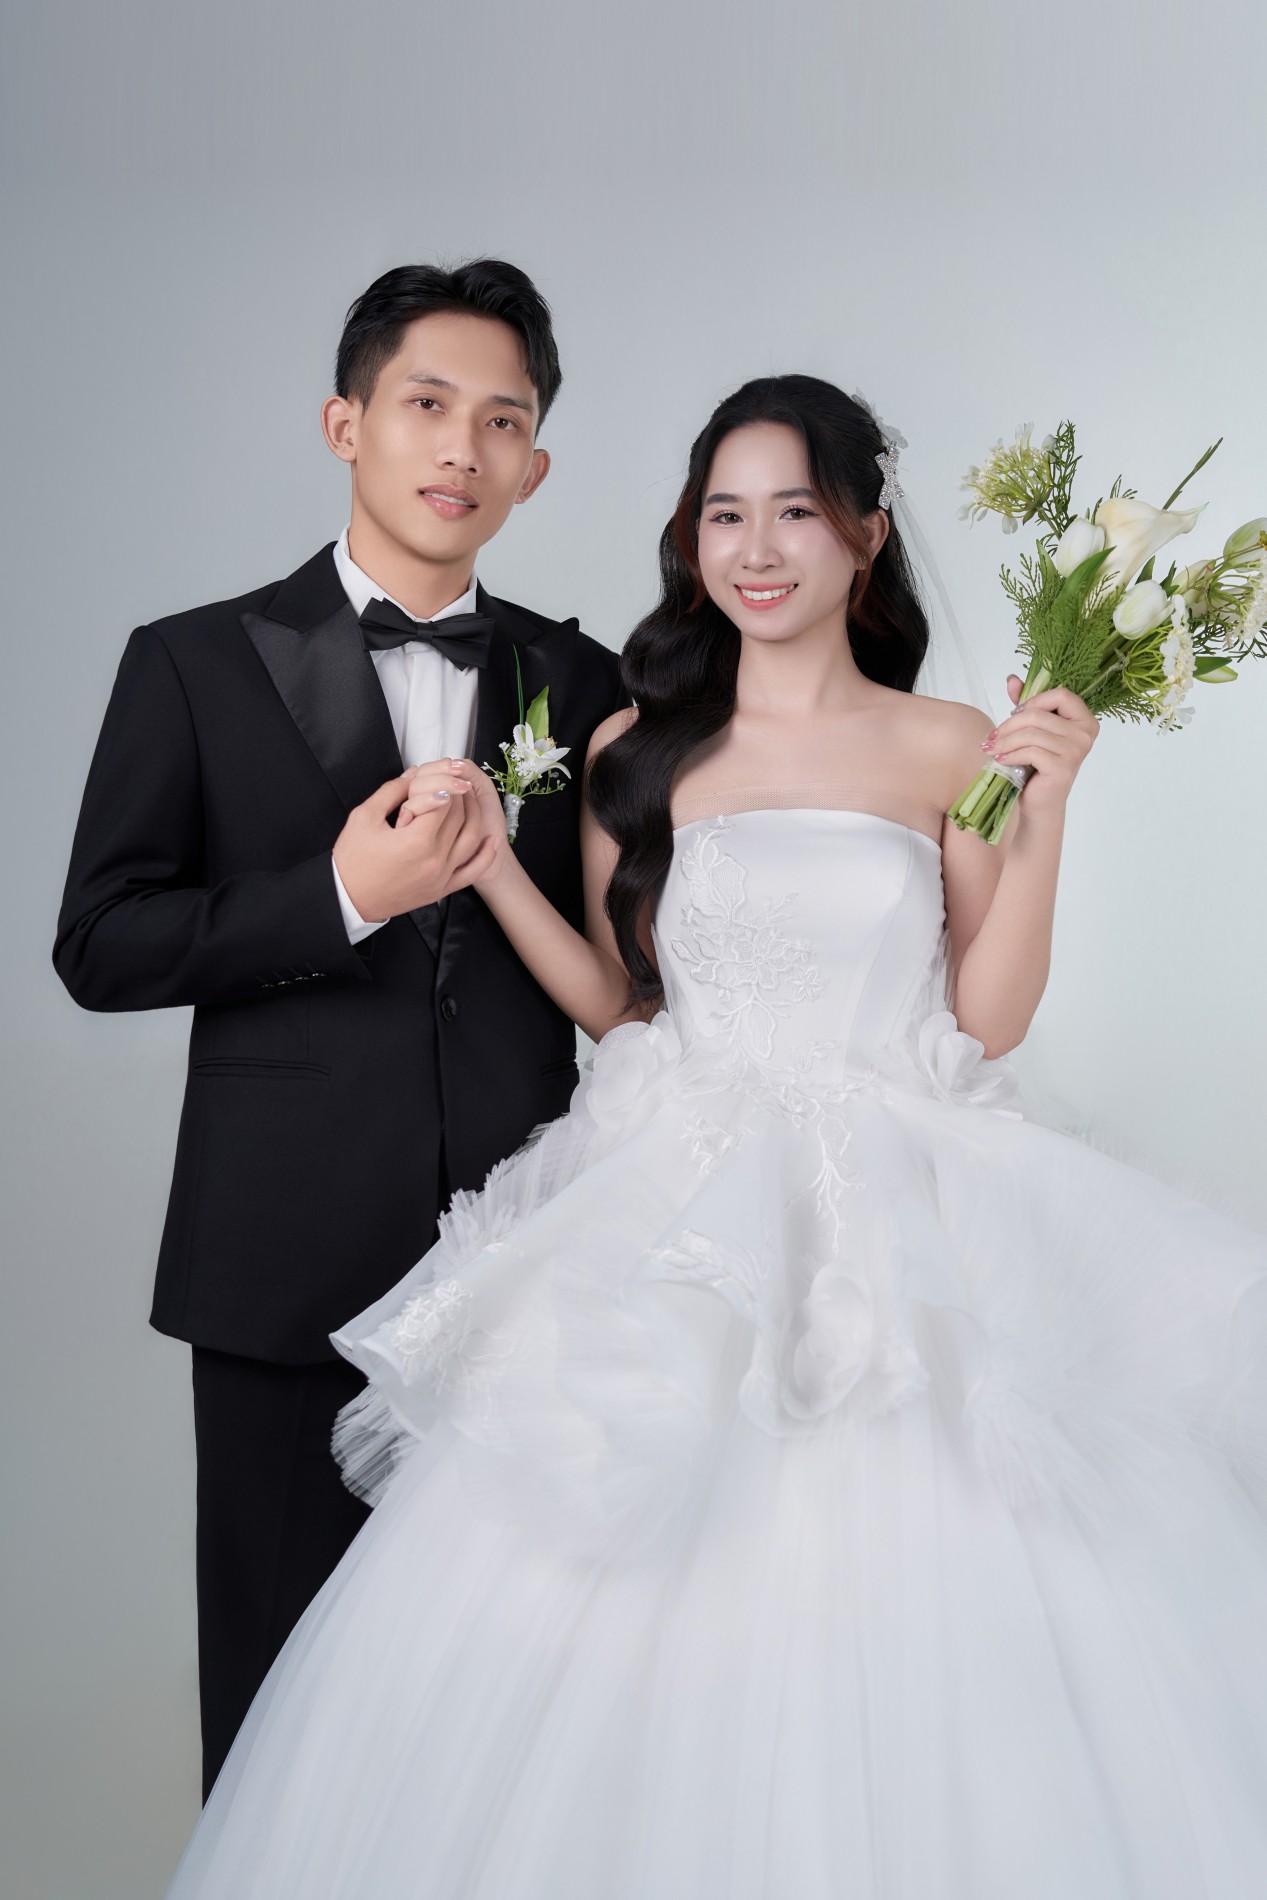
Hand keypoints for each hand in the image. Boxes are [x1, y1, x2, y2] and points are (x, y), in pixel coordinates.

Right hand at [333, 768, 495, 919]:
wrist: (349, 899)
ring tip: (468, 800)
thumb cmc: (353, 861)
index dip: (444, 783)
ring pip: (471, 838)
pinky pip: (473, 872)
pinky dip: (486, 855)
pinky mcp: (442, 889)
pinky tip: (491, 841)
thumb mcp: (364, 817)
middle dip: (458, 794)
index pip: (444, 801)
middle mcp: (435, 859)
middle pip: (459, 816)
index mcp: (416, 840)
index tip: (442, 773)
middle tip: (452, 782)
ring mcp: (441, 876)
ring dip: (474, 815)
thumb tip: (413, 775)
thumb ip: (392, 792)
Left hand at [980, 676, 1098, 821]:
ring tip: (992, 749)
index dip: (1034, 700)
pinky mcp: (1063, 768)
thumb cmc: (1038, 765)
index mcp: (1085, 719)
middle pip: (1039, 714)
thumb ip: (1026, 704)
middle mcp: (1086, 733)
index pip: (1062, 694)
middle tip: (992, 737)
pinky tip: (1000, 761)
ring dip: (1005, 742)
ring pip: (1031, 734)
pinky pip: (1030, 752)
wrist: (1040, 802)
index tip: (1015, 713)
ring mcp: (1077, 751)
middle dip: (1009, 725)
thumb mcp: (1033, 730)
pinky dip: (1010, 755)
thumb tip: (1011, 679)